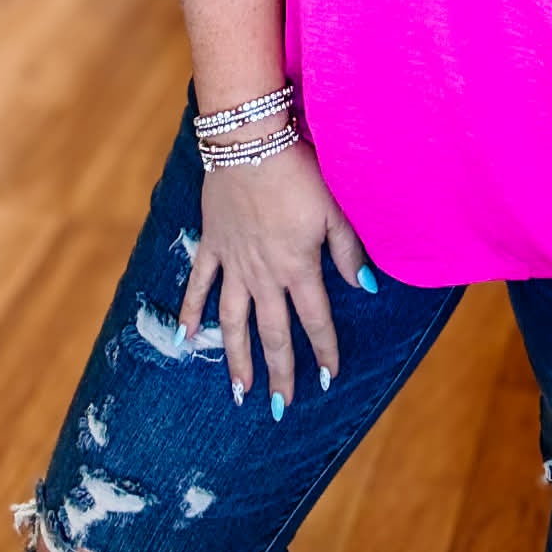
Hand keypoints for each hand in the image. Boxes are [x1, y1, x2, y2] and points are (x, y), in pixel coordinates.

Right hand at [178, 130, 375, 417]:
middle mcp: (264, 274)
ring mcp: (233, 262)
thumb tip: (365, 288)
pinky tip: (186, 340)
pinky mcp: (211, 245)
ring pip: (234, 321)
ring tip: (239, 391)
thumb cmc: (299, 171)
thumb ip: (347, 251)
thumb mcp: (333, 209)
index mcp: (297, 267)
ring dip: (237, 358)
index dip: (323, 350)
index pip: (315, 320)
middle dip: (279, 372)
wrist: (250, 143)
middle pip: (272, 332)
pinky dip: (191, 313)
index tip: (327, 378)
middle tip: (280, 408)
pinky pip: (198, 285)